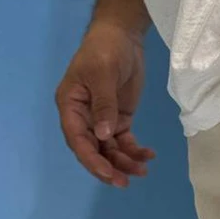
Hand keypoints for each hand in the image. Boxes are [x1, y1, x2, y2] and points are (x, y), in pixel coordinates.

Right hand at [55, 22, 155, 187]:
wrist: (122, 36)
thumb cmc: (105, 50)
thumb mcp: (102, 73)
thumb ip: (104, 105)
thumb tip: (104, 135)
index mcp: (70, 106)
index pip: (77, 140)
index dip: (91, 159)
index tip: (108, 173)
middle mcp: (83, 118)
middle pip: (93, 150)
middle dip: (108, 168)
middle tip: (125, 182)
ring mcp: (101, 120)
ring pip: (110, 150)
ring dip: (124, 163)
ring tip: (143, 170)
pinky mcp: (118, 119)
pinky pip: (125, 142)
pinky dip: (135, 151)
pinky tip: (149, 155)